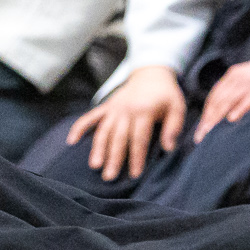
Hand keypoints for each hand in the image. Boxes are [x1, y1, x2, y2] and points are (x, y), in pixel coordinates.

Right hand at [65, 64, 185, 181]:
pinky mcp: (106, 107)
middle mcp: (126, 110)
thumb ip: (174, 127)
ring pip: (103, 131)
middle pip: (118, 137)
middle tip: (109, 177)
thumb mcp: (177, 107)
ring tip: (94, 165)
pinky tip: (71, 141)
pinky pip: (90, 117)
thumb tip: (169, 148)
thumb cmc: (166, 94)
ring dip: (98, 148)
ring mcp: (113, 108)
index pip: (139, 139)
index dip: (137, 157)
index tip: (135, 175)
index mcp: (144, 111)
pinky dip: (79, 128)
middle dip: (114, 158)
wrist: (150, 73)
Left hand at [193, 45, 249, 142]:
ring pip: (230, 100)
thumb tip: (225, 117)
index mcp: (233, 76)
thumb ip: (237, 94)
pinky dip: (240, 108)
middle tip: (200, 139)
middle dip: (208, 121)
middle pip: (218, 101)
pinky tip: (233, 119)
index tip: (199, 133)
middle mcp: (238, 77)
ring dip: (218, 118)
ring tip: (210, 133)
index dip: (205, 115)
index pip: (214, 98)